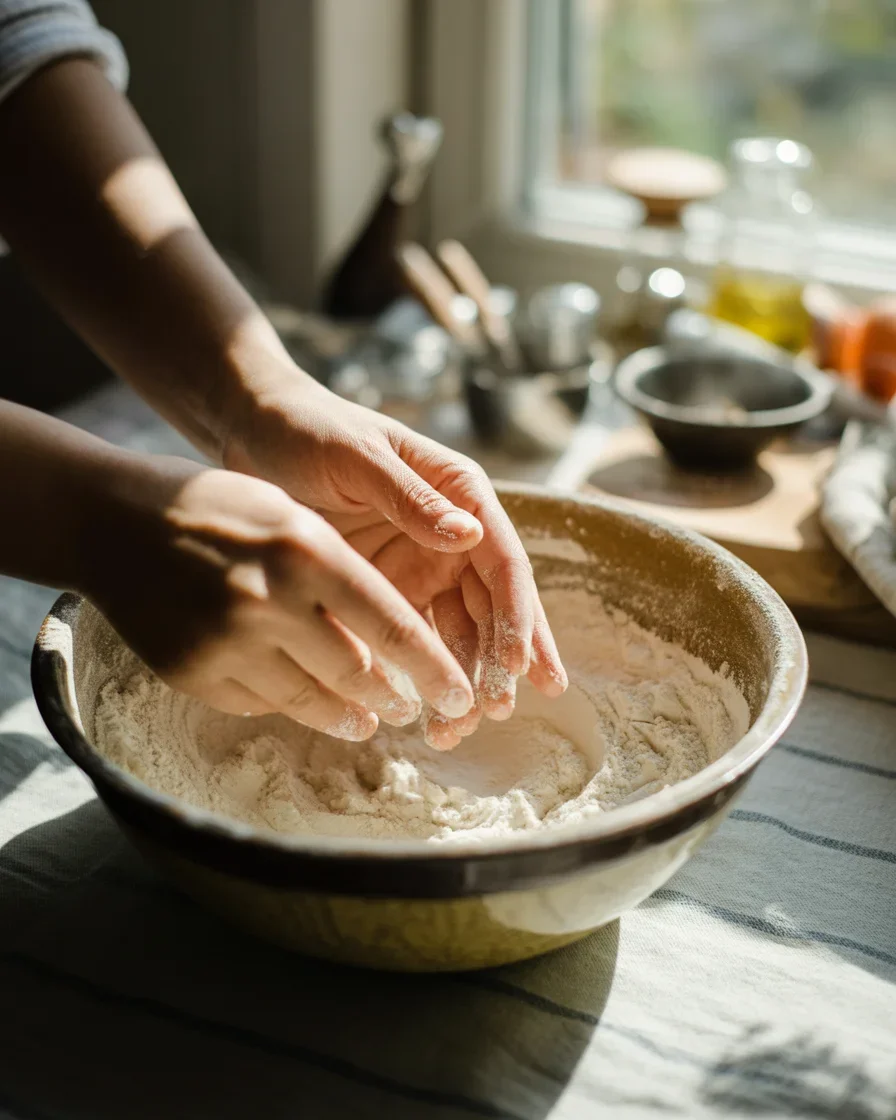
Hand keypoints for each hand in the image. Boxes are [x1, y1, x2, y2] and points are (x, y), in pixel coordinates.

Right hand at [86, 456, 475, 738]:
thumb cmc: (218, 507)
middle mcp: (269, 600)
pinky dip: (286, 701)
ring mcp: (227, 642)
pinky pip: (259, 702)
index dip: (432, 666)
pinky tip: (300, 695)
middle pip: (355, 671)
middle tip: (410, 708)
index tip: (457, 692)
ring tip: (364, 718)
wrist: (114, 521)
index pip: (390, 623)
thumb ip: (343, 570)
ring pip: (309, 698)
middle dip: (391, 696)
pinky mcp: (193, 673)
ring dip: (345, 713)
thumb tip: (390, 637)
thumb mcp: (291, 516)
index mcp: (307, 550)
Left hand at [223, 372, 567, 744]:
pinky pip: (419, 638)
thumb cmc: (310, 431)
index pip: (503, 561)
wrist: (255, 435)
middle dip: (503, 659)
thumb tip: (469, 535)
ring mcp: (423, 565)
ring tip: (458, 727)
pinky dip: (428, 674)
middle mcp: (451, 533)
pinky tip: (429, 713)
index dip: (518, 615)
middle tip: (500, 710)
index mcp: (458, 492)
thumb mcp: (357, 458)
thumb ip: (410, 497)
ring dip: (468, 677)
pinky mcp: (390, 589)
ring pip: (462, 630)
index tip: (518, 665)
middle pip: (494, 605)